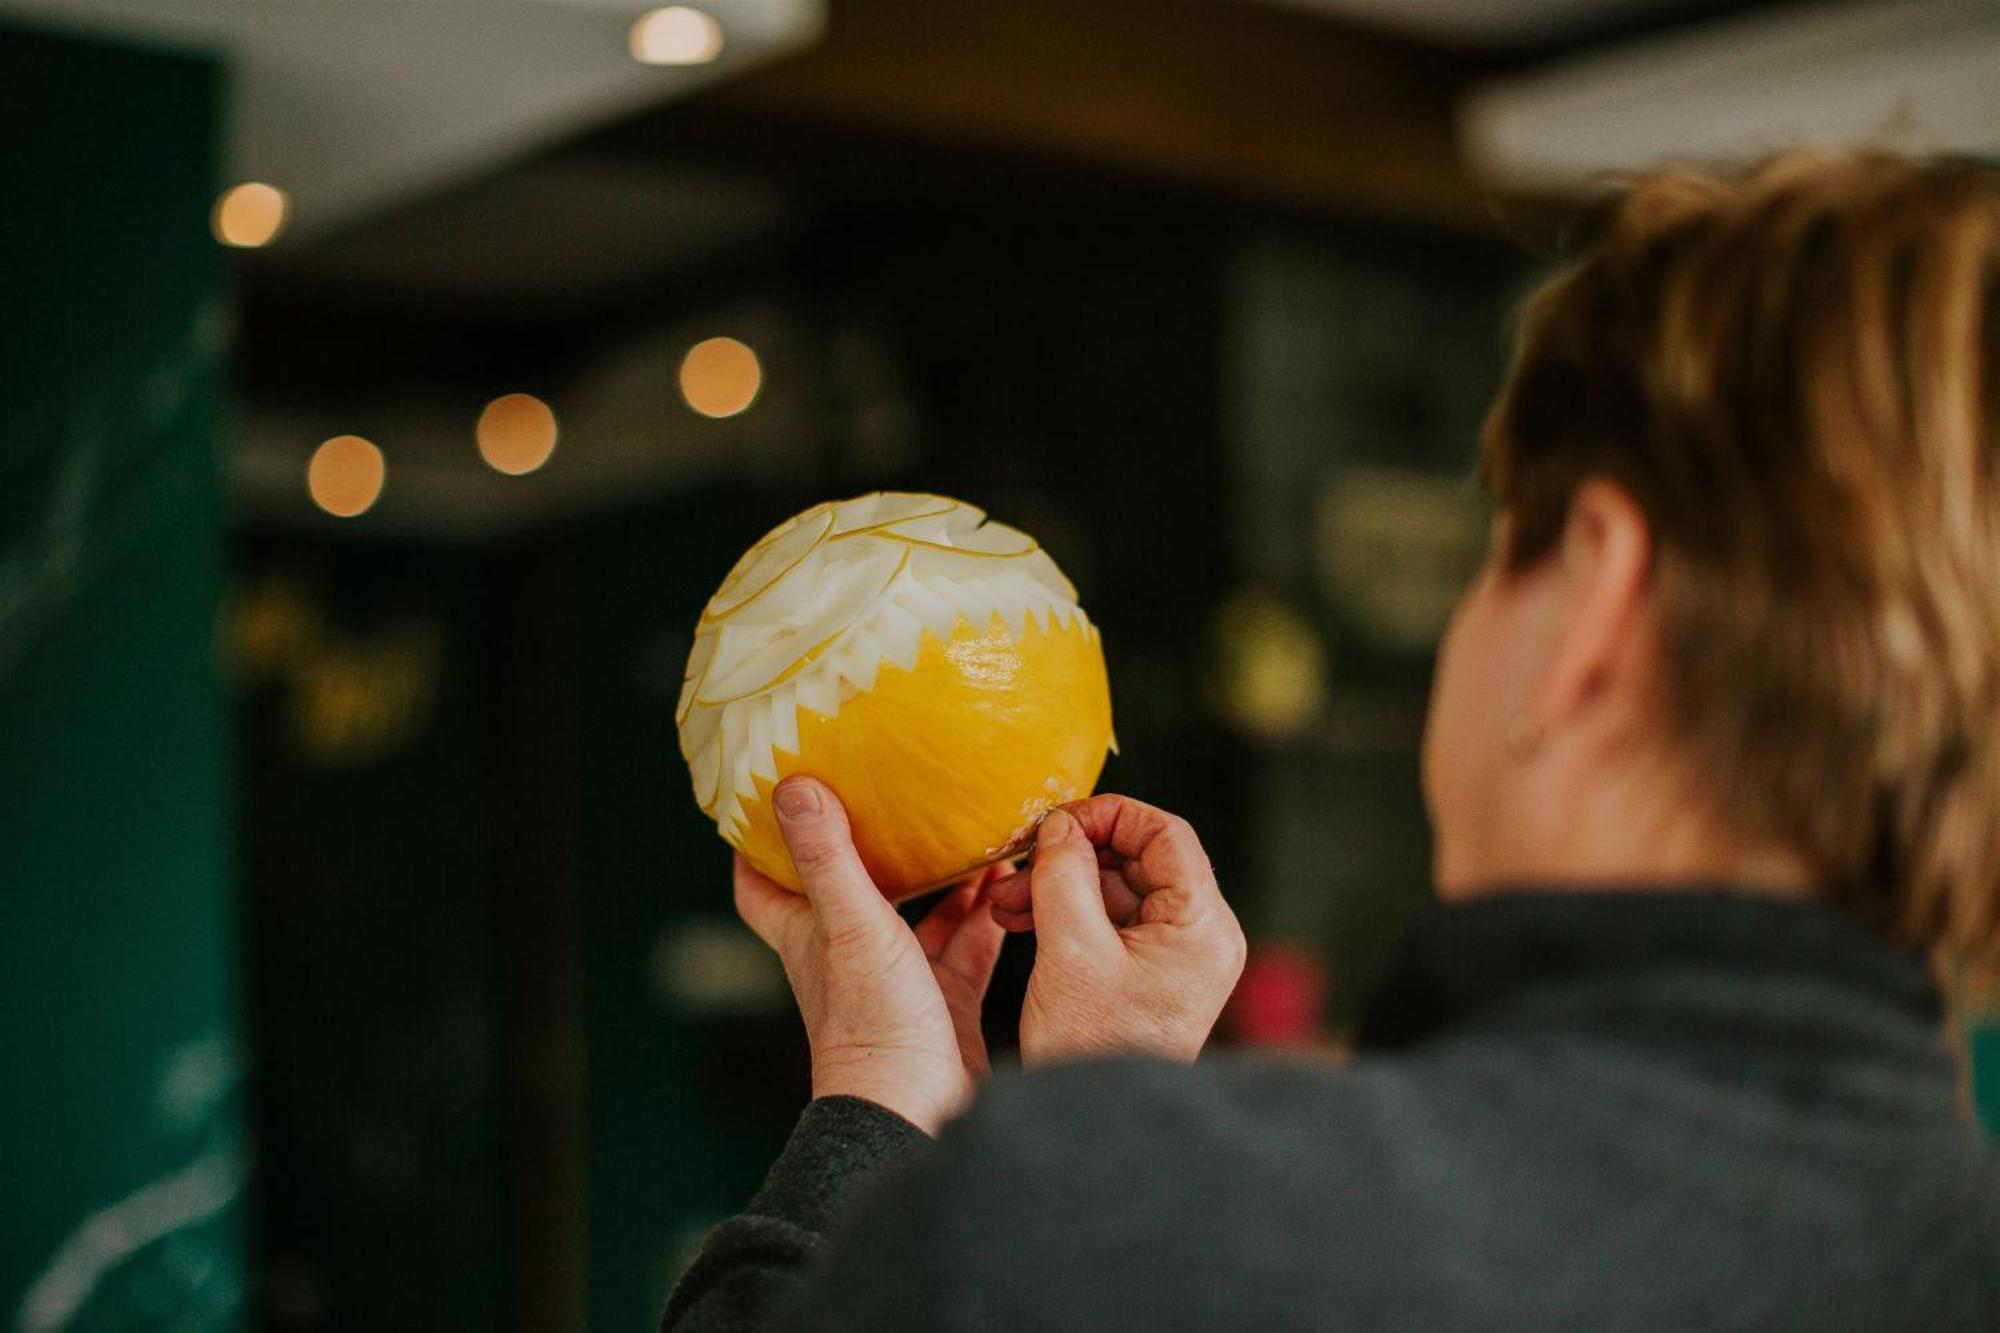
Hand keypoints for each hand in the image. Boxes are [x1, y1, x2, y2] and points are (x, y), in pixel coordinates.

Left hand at [732, 776, 1007, 1134]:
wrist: (916, 1111)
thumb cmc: (871, 1026)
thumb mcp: (849, 925)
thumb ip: (827, 858)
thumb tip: (793, 786)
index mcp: (810, 936)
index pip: (763, 888)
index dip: (759, 847)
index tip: (772, 799)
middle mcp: (849, 955)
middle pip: (854, 891)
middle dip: (874, 846)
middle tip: (898, 795)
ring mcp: (899, 980)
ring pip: (921, 916)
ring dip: (945, 879)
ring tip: (975, 831)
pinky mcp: (945, 1002)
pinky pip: (967, 947)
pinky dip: (986, 916)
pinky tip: (1010, 886)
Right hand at [988, 796, 1244, 1065]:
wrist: (1095, 1127)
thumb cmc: (1090, 1048)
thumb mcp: (1069, 953)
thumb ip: (1063, 876)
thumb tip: (1059, 824)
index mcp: (1203, 928)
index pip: (1166, 834)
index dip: (1108, 816)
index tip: (1055, 823)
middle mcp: (1202, 937)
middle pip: (1140, 860)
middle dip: (1073, 857)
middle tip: (1019, 866)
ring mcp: (1180, 956)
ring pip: (1119, 890)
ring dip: (1062, 886)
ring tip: (1006, 904)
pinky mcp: (1153, 972)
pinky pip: (1112, 921)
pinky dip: (1069, 914)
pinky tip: (1020, 920)